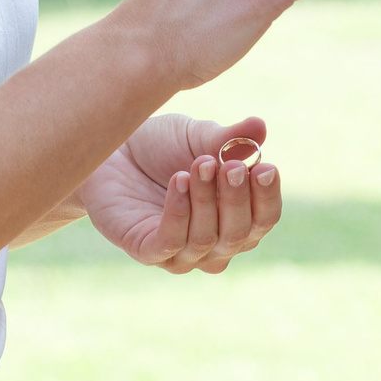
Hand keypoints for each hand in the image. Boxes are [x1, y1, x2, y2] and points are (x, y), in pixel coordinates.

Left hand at [83, 113, 282, 273]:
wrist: (112, 149)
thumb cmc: (161, 147)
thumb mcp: (199, 137)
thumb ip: (229, 139)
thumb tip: (260, 127)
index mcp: (235, 218)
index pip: (263, 220)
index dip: (268, 198)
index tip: (265, 168)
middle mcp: (213, 244)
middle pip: (239, 235)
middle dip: (237, 199)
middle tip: (230, 166)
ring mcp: (179, 253)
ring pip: (205, 240)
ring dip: (206, 200)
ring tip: (201, 164)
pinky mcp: (146, 251)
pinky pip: (170, 242)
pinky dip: (179, 212)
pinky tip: (179, 180)